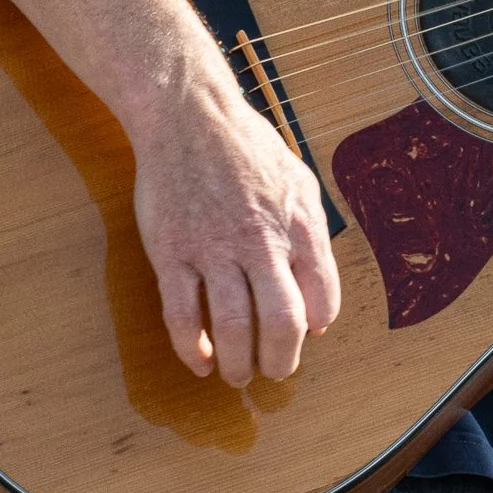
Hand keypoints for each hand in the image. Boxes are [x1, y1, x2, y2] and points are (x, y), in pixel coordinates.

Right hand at [130, 71, 340, 384]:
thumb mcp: (300, 181)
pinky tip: (200, 362)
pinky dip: (192, 349)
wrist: (188, 115)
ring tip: (238, 376)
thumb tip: (320, 304)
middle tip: (275, 371)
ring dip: (238, 364)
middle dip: (282, 360)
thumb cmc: (246, 148)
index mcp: (298, 224)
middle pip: (281, 322)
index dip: (316, 324)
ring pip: (232, 327)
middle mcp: (260, 240)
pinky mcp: (171, 252)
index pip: (321, 296)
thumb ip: (314, 238)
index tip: (306, 334)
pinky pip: (182, 315)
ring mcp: (212, 248)